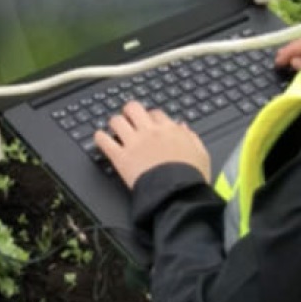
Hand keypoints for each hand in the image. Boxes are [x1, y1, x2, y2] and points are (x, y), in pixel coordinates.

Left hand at [95, 101, 210, 188]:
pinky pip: (104, 141)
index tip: (149, 123)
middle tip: (128, 119)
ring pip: (116, 120)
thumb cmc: (190, 177)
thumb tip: (183, 127)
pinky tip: (100, 139)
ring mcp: (134, 143)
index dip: (150, 117)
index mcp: (169, 130)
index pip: (155, 113)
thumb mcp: (201, 153)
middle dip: (129, 112)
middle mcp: (149, 132)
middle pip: (133, 108)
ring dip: (115, 123)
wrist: (178, 193)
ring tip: (114, 129)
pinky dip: (99, 138)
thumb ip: (191, 138)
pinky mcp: (121, 158)